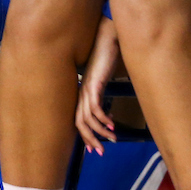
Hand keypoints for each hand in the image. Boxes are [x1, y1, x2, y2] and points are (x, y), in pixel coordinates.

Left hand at [76, 17, 118, 153]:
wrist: (106, 37)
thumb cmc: (107, 56)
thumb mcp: (105, 79)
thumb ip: (105, 92)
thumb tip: (111, 110)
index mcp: (83, 92)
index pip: (78, 119)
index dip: (85, 135)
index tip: (93, 148)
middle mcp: (82, 92)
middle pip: (79, 123)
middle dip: (89, 140)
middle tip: (100, 153)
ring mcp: (86, 88)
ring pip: (87, 118)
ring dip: (100, 131)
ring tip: (112, 139)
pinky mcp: (94, 83)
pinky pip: (95, 105)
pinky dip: (102, 117)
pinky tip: (112, 124)